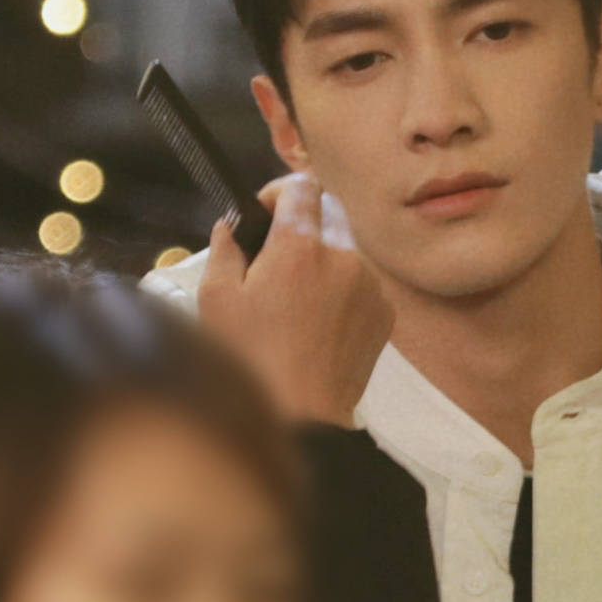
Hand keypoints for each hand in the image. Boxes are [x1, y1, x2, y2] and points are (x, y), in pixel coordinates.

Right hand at [197, 175, 390, 427]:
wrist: (301, 415)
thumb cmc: (252, 359)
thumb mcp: (217, 299)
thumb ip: (225, 249)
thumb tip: (231, 226)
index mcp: (299, 245)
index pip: (302, 186)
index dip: (281, 192)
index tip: (267, 213)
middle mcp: (343, 256)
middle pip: (329, 212)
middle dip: (303, 224)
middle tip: (276, 256)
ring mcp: (370, 285)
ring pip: (347, 249)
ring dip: (324, 258)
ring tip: (296, 297)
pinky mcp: (384, 313)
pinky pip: (363, 283)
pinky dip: (343, 289)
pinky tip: (317, 321)